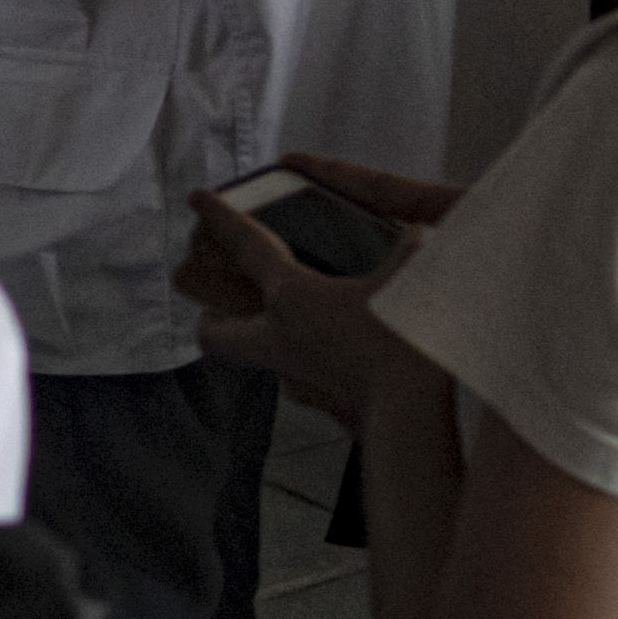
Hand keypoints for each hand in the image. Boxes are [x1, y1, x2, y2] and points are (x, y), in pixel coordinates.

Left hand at [172, 161, 442, 413]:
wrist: (414, 420)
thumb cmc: (406, 343)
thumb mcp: (414, 279)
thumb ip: (412, 248)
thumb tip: (420, 232)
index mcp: (292, 297)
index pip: (247, 247)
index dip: (220, 218)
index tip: (196, 198)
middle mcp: (278, 340)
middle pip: (217, 333)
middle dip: (214, 315)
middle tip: (224, 298)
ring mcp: (295, 379)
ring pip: (261, 359)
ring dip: (270, 340)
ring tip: (301, 322)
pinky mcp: (321, 406)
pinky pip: (303, 381)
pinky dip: (314, 366)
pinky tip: (346, 356)